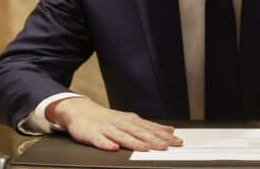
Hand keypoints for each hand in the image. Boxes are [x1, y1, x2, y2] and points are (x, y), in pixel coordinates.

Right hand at [45, 97, 182, 151]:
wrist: (81, 111)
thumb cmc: (108, 118)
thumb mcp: (130, 120)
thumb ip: (149, 126)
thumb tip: (169, 130)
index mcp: (131, 120)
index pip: (151, 128)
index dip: (164, 135)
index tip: (177, 142)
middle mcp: (121, 123)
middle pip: (139, 132)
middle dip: (153, 139)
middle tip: (166, 147)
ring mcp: (107, 128)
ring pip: (122, 136)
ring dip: (134, 142)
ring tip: (145, 148)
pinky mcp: (93, 134)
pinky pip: (100, 140)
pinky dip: (107, 144)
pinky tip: (114, 148)